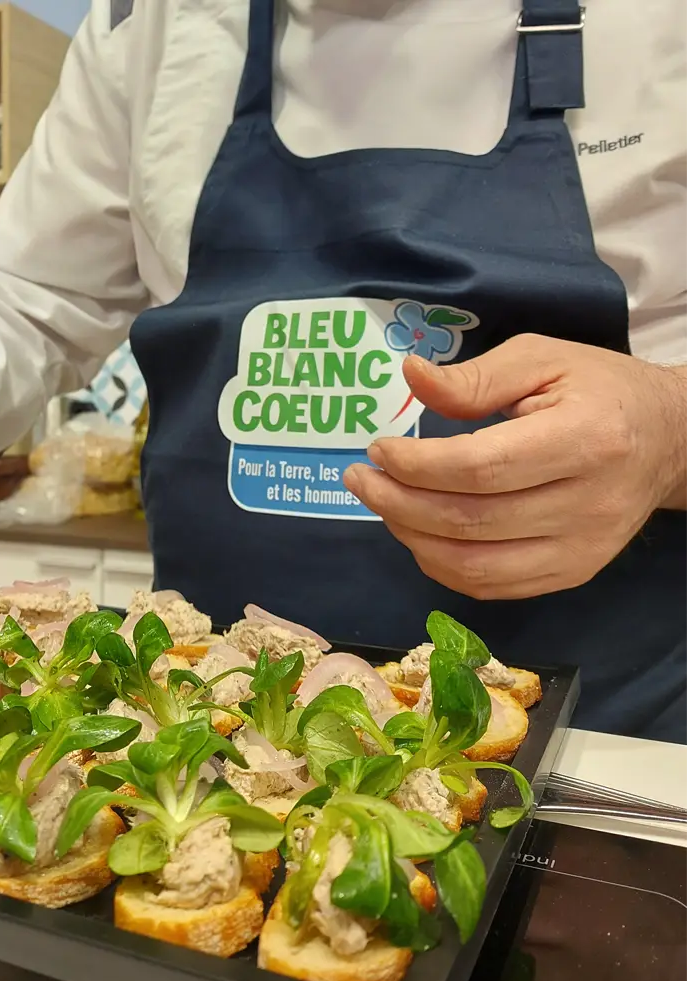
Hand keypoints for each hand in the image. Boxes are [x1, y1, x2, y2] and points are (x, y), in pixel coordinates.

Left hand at [343, 334, 686, 599]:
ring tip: (383, 504)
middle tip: (359, 479)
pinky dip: (442, 566)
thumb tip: (409, 376)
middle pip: (471, 522)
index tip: (377, 449)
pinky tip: (418, 533)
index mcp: (585, 439)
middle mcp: (588, 505)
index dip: (417, 465)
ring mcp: (582, 550)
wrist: (669, 440)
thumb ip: (474, 377)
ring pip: (475, 567)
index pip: (481, 468)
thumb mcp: (541, 359)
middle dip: (398, 503)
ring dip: (412, 538)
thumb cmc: (598, 390)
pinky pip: (492, 587)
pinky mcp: (573, 573)